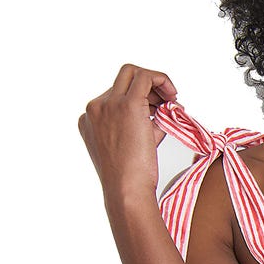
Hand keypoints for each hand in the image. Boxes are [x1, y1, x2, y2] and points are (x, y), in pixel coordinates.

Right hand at [78, 64, 177, 207]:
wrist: (127, 190)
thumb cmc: (130, 177)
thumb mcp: (131, 145)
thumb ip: (142, 123)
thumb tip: (165, 108)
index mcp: (90, 119)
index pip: (115, 96)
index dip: (140, 101)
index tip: (154, 112)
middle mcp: (95, 109)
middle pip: (123, 79)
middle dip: (147, 87)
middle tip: (165, 102)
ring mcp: (108, 105)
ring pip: (133, 73)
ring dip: (155, 85)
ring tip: (170, 104)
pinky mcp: (126, 105)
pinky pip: (146, 77)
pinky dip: (162, 80)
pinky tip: (172, 96)